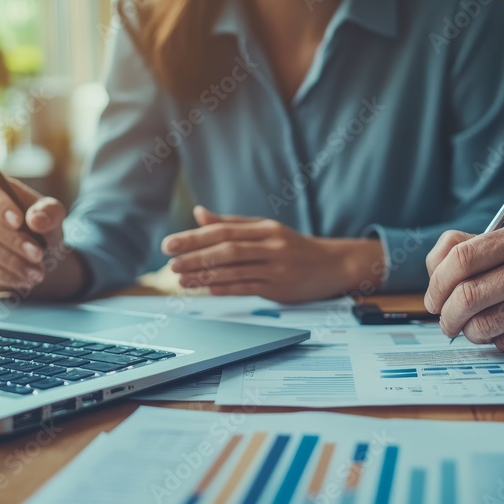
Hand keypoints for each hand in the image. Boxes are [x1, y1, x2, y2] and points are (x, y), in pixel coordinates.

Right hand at [0, 174, 80, 296]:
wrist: (41, 259)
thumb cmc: (43, 229)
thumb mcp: (54, 217)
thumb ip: (50, 212)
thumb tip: (36, 219)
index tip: (18, 221)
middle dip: (12, 240)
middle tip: (39, 255)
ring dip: (11, 261)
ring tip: (38, 273)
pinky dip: (5, 275)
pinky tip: (24, 280)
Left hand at [163, 207, 383, 302]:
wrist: (333, 264)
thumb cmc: (294, 246)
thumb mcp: (265, 229)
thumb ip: (231, 223)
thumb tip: (198, 214)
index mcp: (264, 227)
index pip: (223, 230)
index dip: (194, 237)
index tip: (170, 243)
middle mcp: (271, 245)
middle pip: (227, 249)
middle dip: (196, 256)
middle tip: (171, 261)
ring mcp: (277, 266)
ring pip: (235, 270)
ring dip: (205, 275)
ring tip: (182, 278)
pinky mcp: (281, 287)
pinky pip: (248, 287)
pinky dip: (225, 288)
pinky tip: (207, 288)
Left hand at [423, 219, 503, 361]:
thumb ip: (488, 249)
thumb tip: (433, 266)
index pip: (461, 254)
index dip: (437, 281)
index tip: (433, 298)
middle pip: (466, 292)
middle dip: (444, 314)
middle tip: (445, 323)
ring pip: (482, 323)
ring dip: (471, 333)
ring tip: (479, 331)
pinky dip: (499, 343)